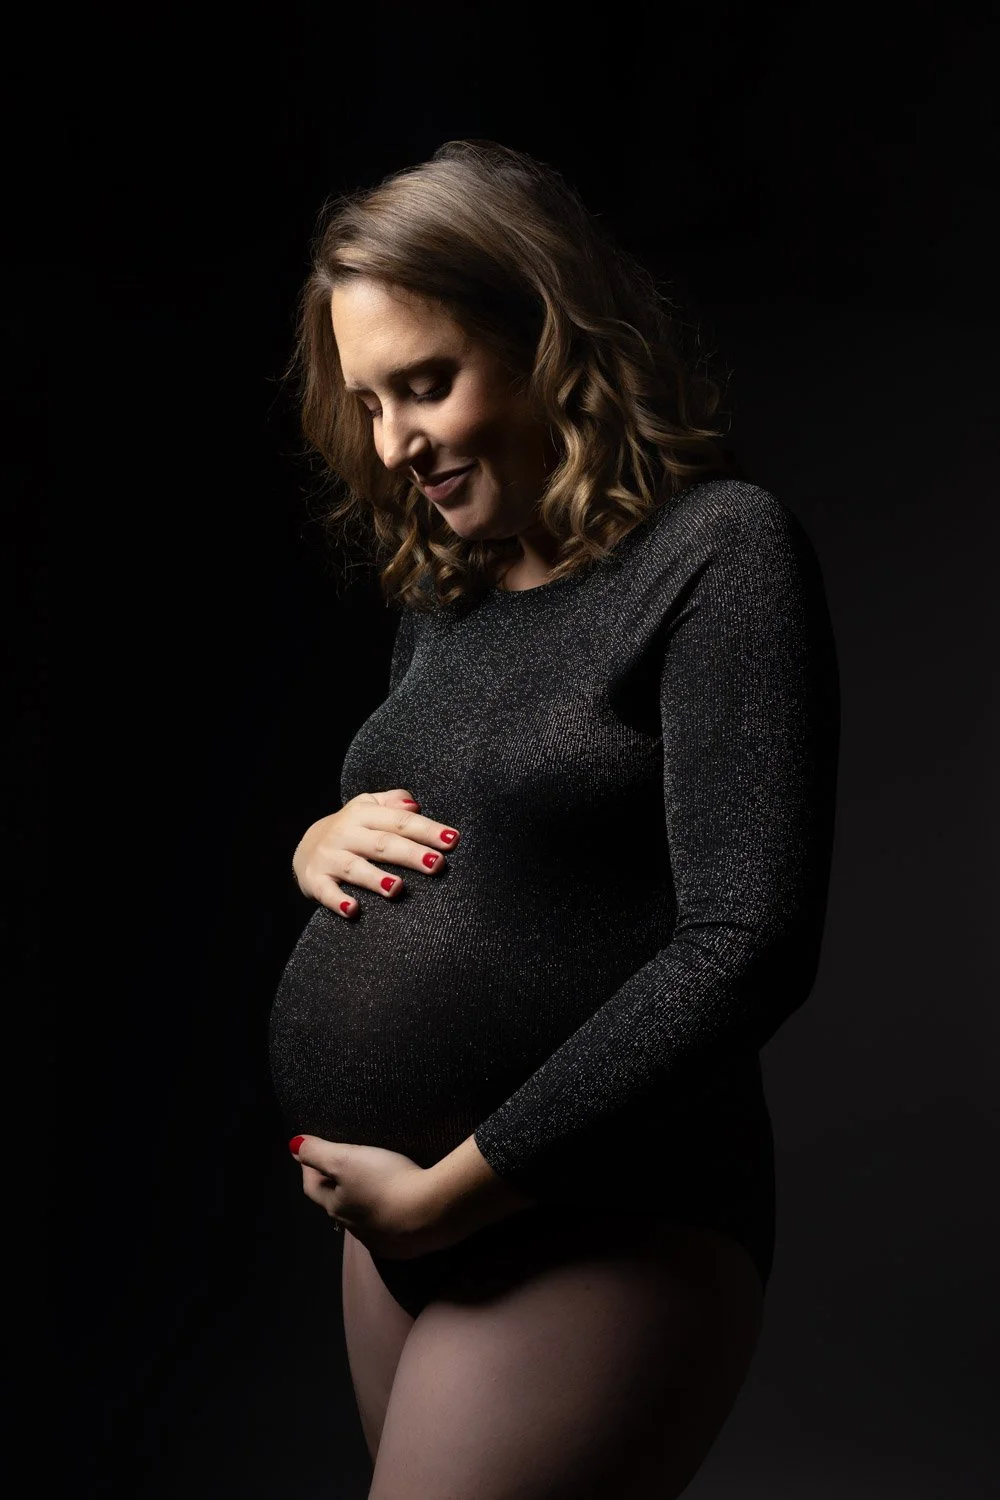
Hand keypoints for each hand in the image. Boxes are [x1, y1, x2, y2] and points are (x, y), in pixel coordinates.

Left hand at [290, 1134, 466, 1259]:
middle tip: (338, 1168)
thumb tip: (292, 1145)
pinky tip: (396, 1209)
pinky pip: (387, 1229)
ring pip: (361, 1219)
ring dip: (361, 1203)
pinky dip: (385, 1216)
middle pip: (336, 1206)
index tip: (308, 1152)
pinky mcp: (402, 1246)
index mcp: (336, 1207)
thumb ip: (318, 1152)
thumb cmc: (384, 1181)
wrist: (430, 1213)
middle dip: (334, 1187)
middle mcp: (353, 1227)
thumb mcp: (346, 1159)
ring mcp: (378, 1240)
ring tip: (370, 1186)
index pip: (312, 1188)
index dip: (308, 1168)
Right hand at [292, 789, 461, 916]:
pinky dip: (337, 901)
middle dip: (410, 854)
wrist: (305, 848)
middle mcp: (346, 833)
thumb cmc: (351, 830)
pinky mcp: (315, 880)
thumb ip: (393, 803)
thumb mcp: (367, 807)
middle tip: (436, 864)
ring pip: (355, 868)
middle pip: (382, 844)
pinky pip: (326, 892)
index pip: (400, 821)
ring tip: (397, 888)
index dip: (427, 830)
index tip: (453, 840)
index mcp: (364, 814)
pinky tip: (353, 910)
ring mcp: (330, 857)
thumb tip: (416, 805)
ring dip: (375, 878)